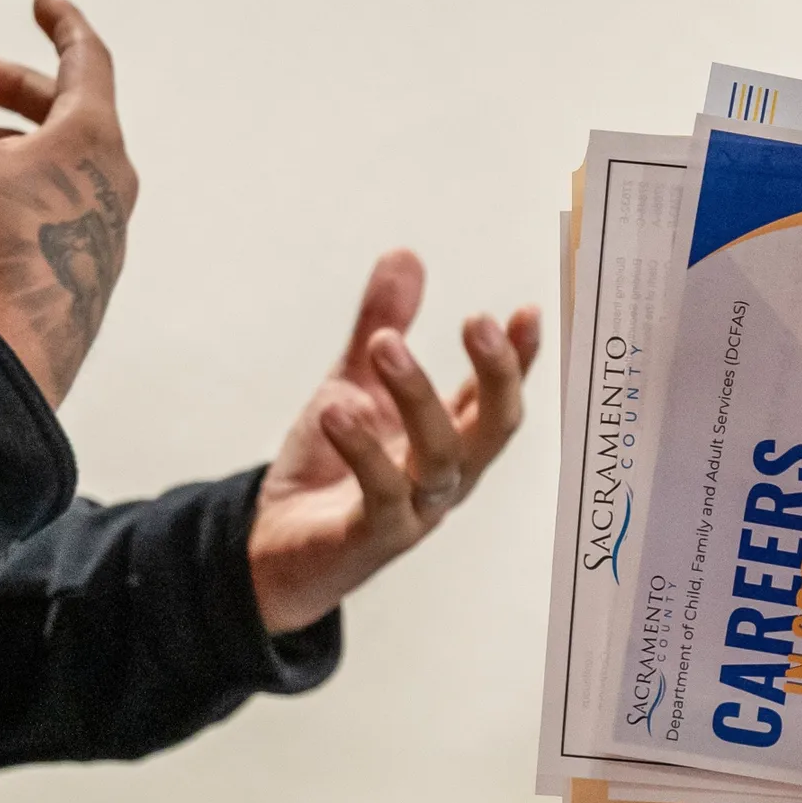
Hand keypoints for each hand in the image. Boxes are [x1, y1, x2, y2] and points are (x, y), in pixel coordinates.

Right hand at [0, 0, 137, 408]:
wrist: (20, 347)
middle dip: (19, 84)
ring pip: (69, 159)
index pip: (88, 58)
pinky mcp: (94, 263)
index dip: (62, 23)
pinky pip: (67, 202)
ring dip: (20, 135)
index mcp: (95, 139)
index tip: (43, 2)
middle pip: (74, 110)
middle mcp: (115, 179)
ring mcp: (110, 225)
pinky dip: (30, 179)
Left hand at [247, 251, 538, 634]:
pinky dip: (362, 450)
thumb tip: (406, 255)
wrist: (274, 547)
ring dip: (418, 397)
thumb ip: (382, 324)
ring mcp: (416, 510)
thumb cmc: (328, 471)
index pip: (497, 395)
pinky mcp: (374, 537)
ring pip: (440, 456)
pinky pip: (381, 493)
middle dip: (496, 374)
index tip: (527, 312)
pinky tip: (336, 409)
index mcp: (451, 438)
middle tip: (476, 320)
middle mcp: (447, 476)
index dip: (518, 358)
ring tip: (385, 345)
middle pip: (495, 427)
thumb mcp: (353, 383)